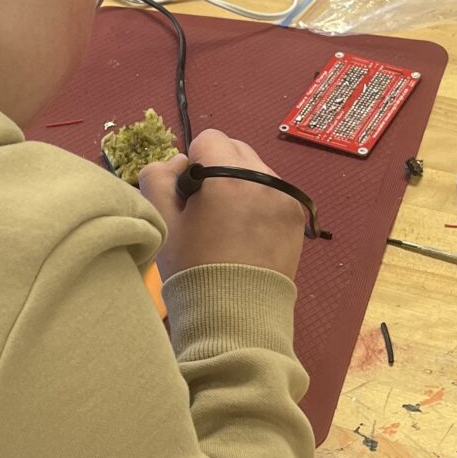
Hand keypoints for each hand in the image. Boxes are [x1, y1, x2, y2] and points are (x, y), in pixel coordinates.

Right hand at [139, 129, 305, 282]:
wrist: (234, 317)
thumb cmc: (192, 268)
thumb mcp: (162, 220)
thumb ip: (158, 177)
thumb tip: (179, 163)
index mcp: (230, 176)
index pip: (207, 139)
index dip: (191, 164)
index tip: (189, 197)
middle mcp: (265, 180)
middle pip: (235, 150)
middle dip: (217, 170)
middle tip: (206, 210)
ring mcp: (286, 198)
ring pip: (256, 171)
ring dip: (239, 185)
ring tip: (227, 226)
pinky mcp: (297, 217)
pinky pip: (273, 193)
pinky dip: (258, 203)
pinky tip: (246, 235)